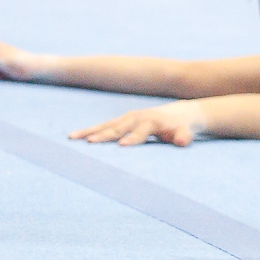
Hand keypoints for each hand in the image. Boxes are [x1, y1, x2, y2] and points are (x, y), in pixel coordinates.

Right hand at [70, 102, 203, 146]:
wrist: (179, 113)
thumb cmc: (181, 127)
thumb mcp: (185, 132)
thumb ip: (183, 136)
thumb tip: (182, 141)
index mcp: (151, 122)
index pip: (140, 132)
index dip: (132, 138)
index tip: (122, 145)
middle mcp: (136, 118)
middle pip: (118, 128)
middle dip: (105, 135)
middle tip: (90, 142)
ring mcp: (126, 118)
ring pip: (105, 125)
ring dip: (90, 131)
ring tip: (73, 137)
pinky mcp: (120, 121)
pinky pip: (102, 126)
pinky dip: (89, 131)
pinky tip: (74, 137)